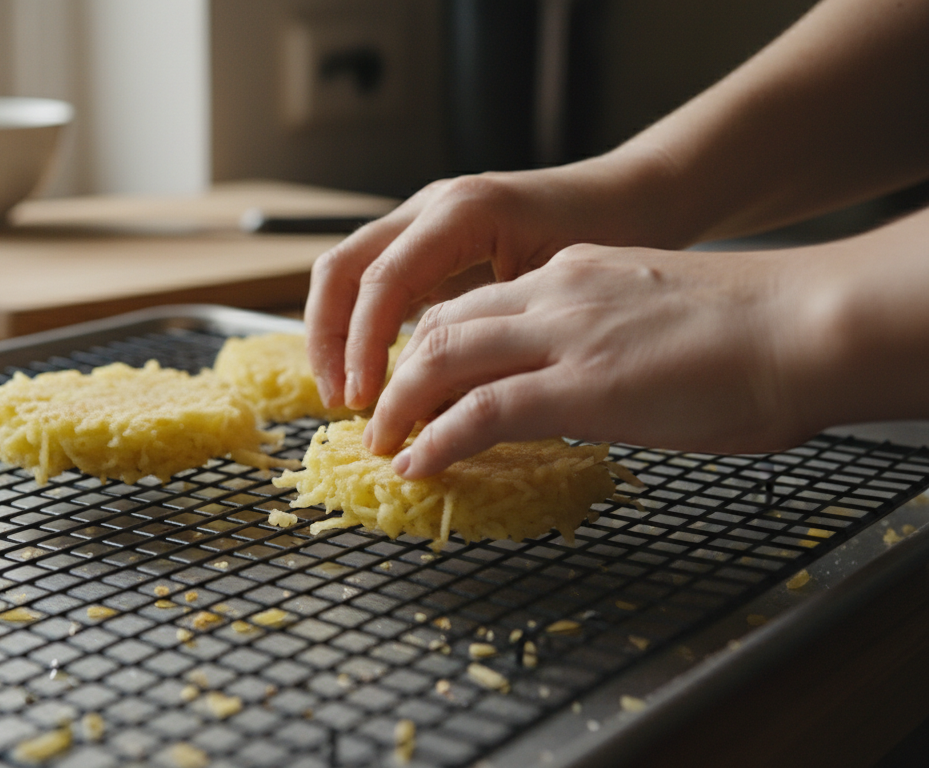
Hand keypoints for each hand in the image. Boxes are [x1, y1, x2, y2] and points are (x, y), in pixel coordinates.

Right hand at [305, 157, 674, 412]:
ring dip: (337, 334)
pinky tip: (376, 372)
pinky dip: (361, 325)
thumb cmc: (610, 238)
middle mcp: (431, 207)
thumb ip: (501, 334)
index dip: (365, 346)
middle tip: (343, 402)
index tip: (368, 401)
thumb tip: (452, 407)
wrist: (633, 196)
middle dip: (330, 339)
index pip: (383, 280)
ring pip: (348, 272)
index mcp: (462, 212)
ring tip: (349, 395)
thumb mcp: (557, 290)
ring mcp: (423, 219)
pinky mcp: (427, 241)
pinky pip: (373, 279)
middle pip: (342, 268)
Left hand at [364, 244, 833, 478]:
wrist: (805, 324)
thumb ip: (607, 334)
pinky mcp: (580, 386)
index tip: (416, 381)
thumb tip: (595, 377)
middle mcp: (556, 292)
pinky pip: (480, 410)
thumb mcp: (655, 314)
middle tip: (379, 415)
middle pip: (442, 325)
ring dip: (401, 405)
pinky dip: (437, 439)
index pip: (477, 304)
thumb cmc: (755, 330)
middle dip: (398, 372)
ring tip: (382, 444)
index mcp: (576, 271)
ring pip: (442, 358)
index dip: (433, 345)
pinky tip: (418, 465)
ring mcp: (564, 336)